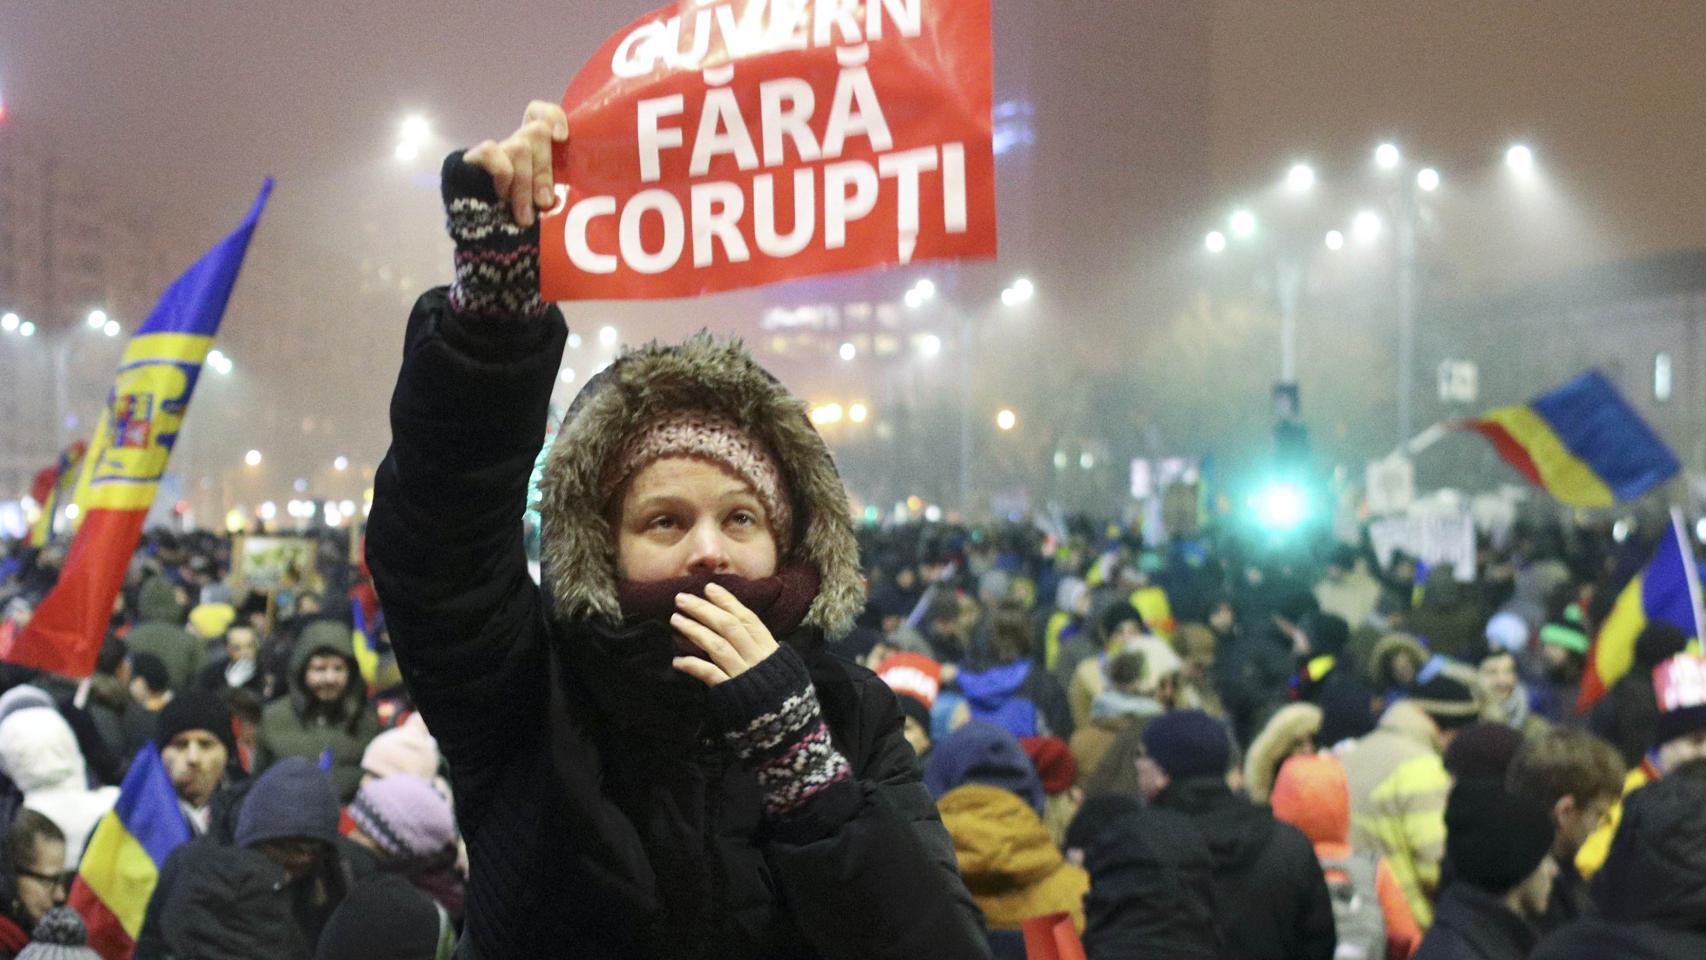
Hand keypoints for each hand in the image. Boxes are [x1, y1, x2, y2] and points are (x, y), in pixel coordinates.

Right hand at [463, 100, 568, 227]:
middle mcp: (516, 144)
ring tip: (523, 215)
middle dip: (543, 171)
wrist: (482, 237)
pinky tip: (500, 197)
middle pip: (537, 131)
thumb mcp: (542, 206)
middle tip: (543, 203)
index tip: (562, 138)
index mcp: (536, 151)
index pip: (541, 113)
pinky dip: (503, 176)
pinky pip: (492, 153)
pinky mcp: (473, 159)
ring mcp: (496, 151)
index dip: (553, 116)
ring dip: (524, 185)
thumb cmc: (520, 223)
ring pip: (519, 147)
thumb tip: (560, 197)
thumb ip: (553, 192)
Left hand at [671, 583, 780, 685]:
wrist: (787, 726)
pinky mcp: (732, 693)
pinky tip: (677, 661)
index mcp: (769, 648)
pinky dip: (693, 666)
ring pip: (718, 646)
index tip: (709, 588)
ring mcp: (744, 674)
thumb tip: (740, 628)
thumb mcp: (778, 665)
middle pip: (728, 626)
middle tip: (681, 598)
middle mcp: (757, 657)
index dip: (728, 602)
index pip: (747, 618)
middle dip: (704, 610)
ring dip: (695, 630)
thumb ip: (760, 648)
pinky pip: (710, 675)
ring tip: (675, 619)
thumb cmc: (782, 694)